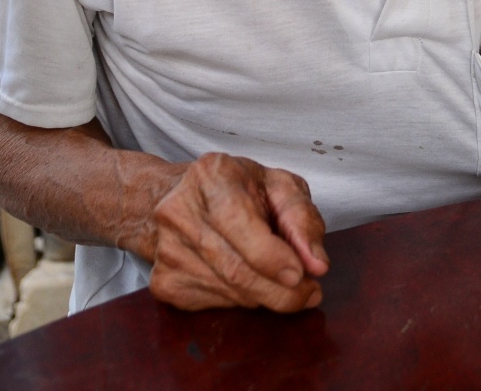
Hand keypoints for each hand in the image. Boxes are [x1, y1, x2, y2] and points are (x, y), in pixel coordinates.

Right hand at [137, 152, 329, 311]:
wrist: (183, 199)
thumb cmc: (239, 189)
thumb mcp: (280, 186)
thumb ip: (303, 219)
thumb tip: (317, 264)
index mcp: (212, 175)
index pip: (240, 224)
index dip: (273, 256)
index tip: (302, 274)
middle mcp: (180, 211)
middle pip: (235, 268)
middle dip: (280, 290)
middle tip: (308, 293)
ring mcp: (167, 249)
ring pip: (229, 290)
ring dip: (265, 295)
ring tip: (282, 283)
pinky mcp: (163, 281)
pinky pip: (215, 303)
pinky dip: (243, 300)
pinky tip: (249, 281)